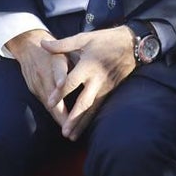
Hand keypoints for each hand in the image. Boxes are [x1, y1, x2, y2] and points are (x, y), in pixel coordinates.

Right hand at [5, 29, 70, 127]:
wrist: (29, 44)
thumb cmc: (56, 48)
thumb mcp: (66, 48)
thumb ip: (78, 57)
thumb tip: (94, 67)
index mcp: (55, 59)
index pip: (57, 68)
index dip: (59, 77)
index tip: (62, 85)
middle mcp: (44, 72)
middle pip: (51, 93)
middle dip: (60, 110)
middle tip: (70, 124)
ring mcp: (36, 82)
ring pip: (48, 102)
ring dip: (58, 116)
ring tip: (69, 130)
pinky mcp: (33, 88)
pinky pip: (45, 103)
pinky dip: (54, 113)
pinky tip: (62, 123)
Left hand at [41, 26, 135, 140]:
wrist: (132, 44)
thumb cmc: (105, 40)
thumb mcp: (83, 39)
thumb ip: (62, 45)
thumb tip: (43, 44)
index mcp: (88, 66)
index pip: (71, 83)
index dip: (60, 93)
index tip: (49, 103)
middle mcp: (97, 79)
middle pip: (84, 102)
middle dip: (74, 118)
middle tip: (64, 132)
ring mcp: (106, 87)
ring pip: (93, 109)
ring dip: (83, 124)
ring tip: (72, 136)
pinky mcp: (112, 90)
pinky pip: (100, 107)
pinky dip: (92, 118)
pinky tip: (85, 127)